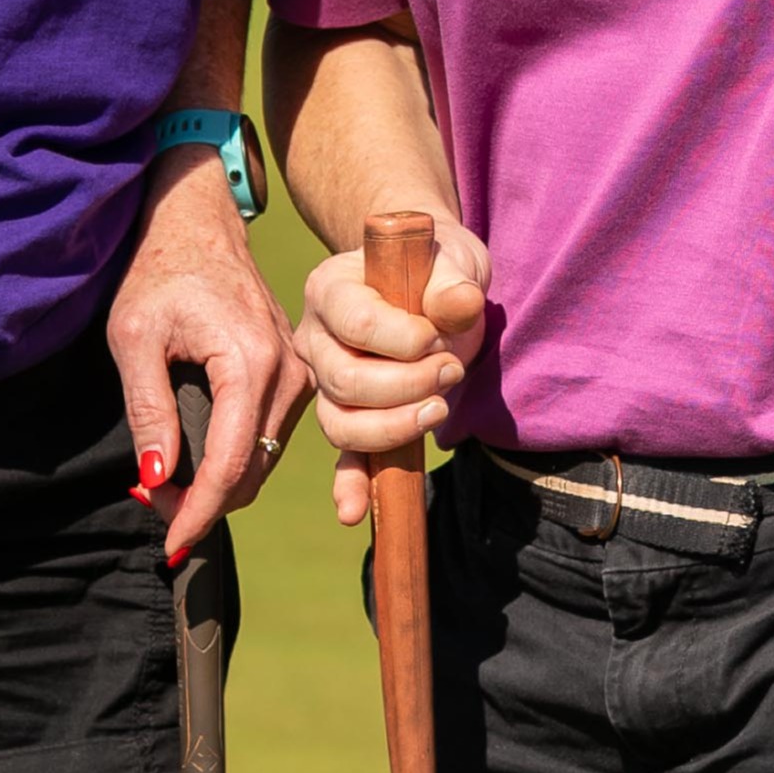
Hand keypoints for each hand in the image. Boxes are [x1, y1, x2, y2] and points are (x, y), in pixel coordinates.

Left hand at [108, 153, 303, 564]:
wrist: (199, 226)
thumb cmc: (161, 273)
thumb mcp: (133, 338)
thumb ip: (146, 410)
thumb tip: (157, 478)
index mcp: (251, 362)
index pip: (233, 463)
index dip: (200, 512)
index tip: (169, 543)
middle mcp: (289, 373)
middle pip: (253, 471)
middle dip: (204, 502)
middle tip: (150, 502)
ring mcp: (299, 375)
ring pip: (264, 461)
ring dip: (219, 484)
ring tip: (165, 482)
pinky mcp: (295, 376)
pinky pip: (269, 438)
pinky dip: (235, 461)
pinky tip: (195, 460)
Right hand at [293, 212, 487, 524]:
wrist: (430, 283)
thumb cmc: (434, 267)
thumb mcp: (449, 260)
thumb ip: (452, 281)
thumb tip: (458, 305)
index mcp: (330, 289)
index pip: (353, 322)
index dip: (400, 338)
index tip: (437, 336)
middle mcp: (316, 339)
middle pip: (344, 381)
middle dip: (405, 385)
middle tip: (450, 371)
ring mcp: (326, 382)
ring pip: (341, 423)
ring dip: (393, 427)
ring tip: (438, 409)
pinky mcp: (348, 416)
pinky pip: (343, 456)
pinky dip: (349, 484)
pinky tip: (353, 513)